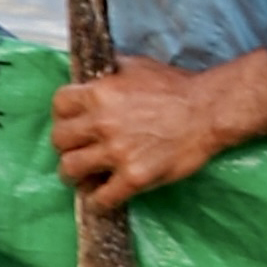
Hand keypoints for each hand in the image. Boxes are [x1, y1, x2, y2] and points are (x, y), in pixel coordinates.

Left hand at [50, 49, 266, 205]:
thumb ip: (110, 72)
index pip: (59, 105)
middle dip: (67, 147)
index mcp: (100, 93)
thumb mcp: (137, 66)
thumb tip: (93, 76)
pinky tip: (106, 196)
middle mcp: (102, 122)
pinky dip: (100, 200)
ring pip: (70, 170)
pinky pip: (102, 198)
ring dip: (76, 176)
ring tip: (86, 178)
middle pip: (59, 140)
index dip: (63, 116)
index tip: (73, 123)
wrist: (208, 111)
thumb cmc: (176, 87)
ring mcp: (117, 152)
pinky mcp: (134, 177)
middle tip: (79, 152)